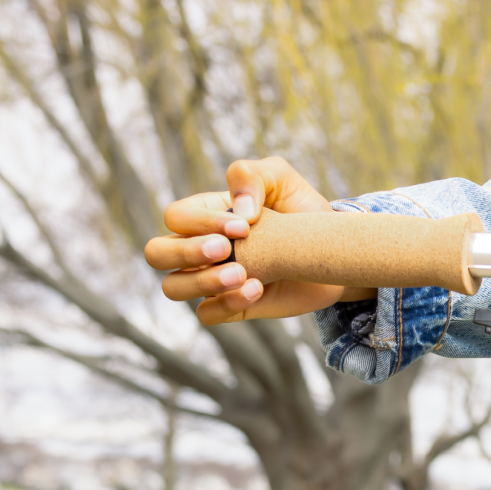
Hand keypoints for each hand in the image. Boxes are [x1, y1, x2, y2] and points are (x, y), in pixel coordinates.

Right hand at [143, 155, 345, 326]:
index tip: (244, 226)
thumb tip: (239, 210)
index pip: (175, 218)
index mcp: (203, 215)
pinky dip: (226, 304)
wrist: (333, 251)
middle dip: (186, 252)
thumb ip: (251, 175)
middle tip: (226, 250)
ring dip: (203, 282)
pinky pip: (208, 314)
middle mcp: (199, 249)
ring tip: (243, 274)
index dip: (200, 223)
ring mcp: (212, 280)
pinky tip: (257, 290)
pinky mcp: (232, 306)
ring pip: (174, 287)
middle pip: (157, 253)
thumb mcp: (279, 179)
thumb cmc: (300, 210)